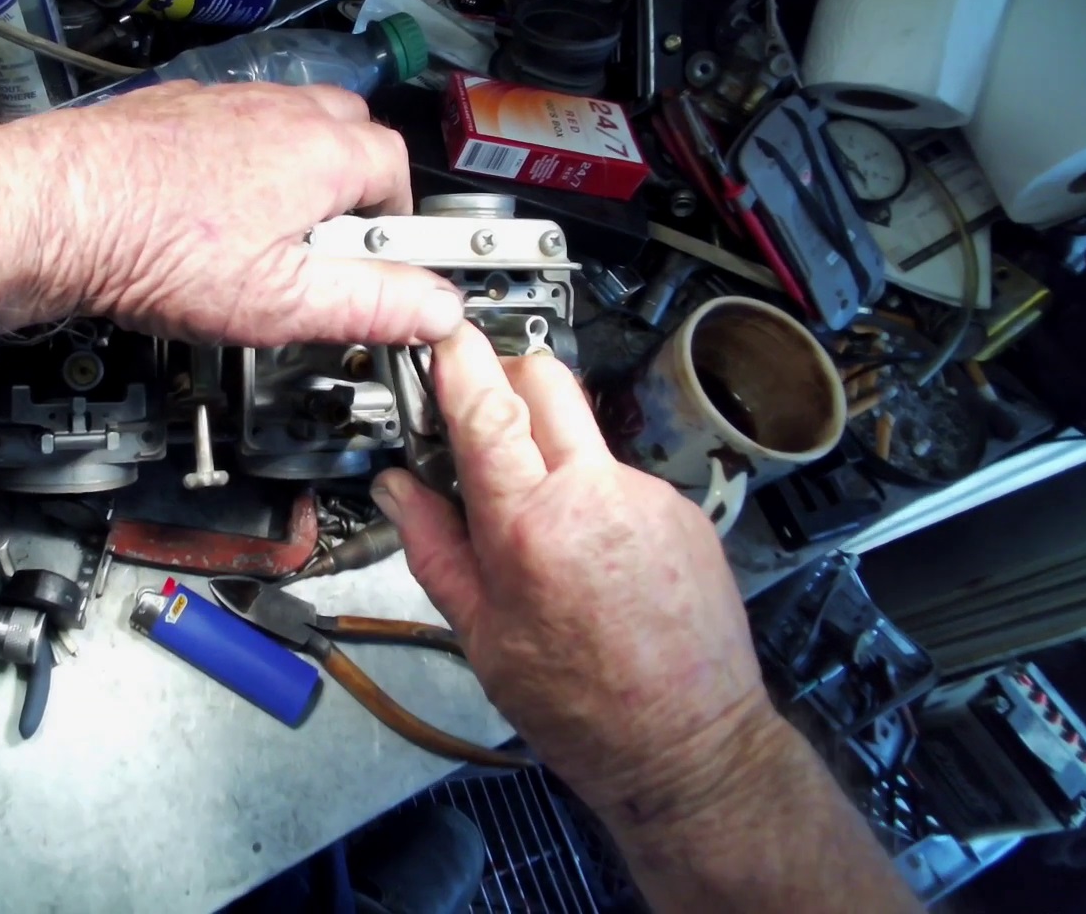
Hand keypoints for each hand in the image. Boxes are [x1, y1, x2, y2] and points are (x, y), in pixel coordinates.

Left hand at [0, 81, 464, 344]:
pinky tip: (207, 218)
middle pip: (351, 135)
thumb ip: (374, 303)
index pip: (398, 170)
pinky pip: (231, 130)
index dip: (399, 223)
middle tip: (328, 253)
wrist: (53, 210)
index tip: (388, 265)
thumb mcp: (284, 302)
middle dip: (354, 191)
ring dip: (296, 177)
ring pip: (290, 127)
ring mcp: (223, 103)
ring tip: (266, 240)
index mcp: (321, 151)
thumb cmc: (154, 247)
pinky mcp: (173, 111)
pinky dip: (237, 167)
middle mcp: (278, 110)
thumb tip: (440, 309)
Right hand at [370, 326, 780, 825]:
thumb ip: (433, 547)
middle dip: (502, 377)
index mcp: (531, 525)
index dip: (455, 357)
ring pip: (583, 431)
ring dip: (547, 448)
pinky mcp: (680, 512)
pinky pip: (619, 475)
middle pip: (545, 379)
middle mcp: (596, 494)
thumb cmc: (584, 708)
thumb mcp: (480, 634)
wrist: (688, 746)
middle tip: (473, 416)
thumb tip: (398, 490)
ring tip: (532, 519)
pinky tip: (584, 552)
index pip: (485, 403)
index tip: (436, 340)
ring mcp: (647, 498)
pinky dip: (590, 492)